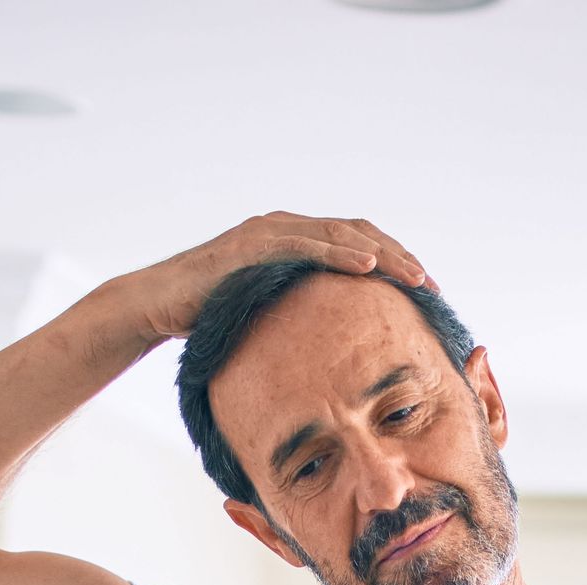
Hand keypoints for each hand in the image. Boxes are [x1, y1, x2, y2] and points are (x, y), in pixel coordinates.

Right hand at [98, 213, 434, 345]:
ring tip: (413, 275)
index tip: (424, 291)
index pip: (356, 243)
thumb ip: (298, 319)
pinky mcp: (250, 245)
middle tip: (431, 285)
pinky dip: (337, 252)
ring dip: (381, 254)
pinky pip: (302, 245)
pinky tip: (366, 267)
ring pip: (338, 234)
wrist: (156, 305)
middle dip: (398, 257)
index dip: (393, 262)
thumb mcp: (266, 317)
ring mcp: (268, 232)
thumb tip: (332, 354)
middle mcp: (285, 228)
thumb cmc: (209, 317)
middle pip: (357, 232)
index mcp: (294, 242)